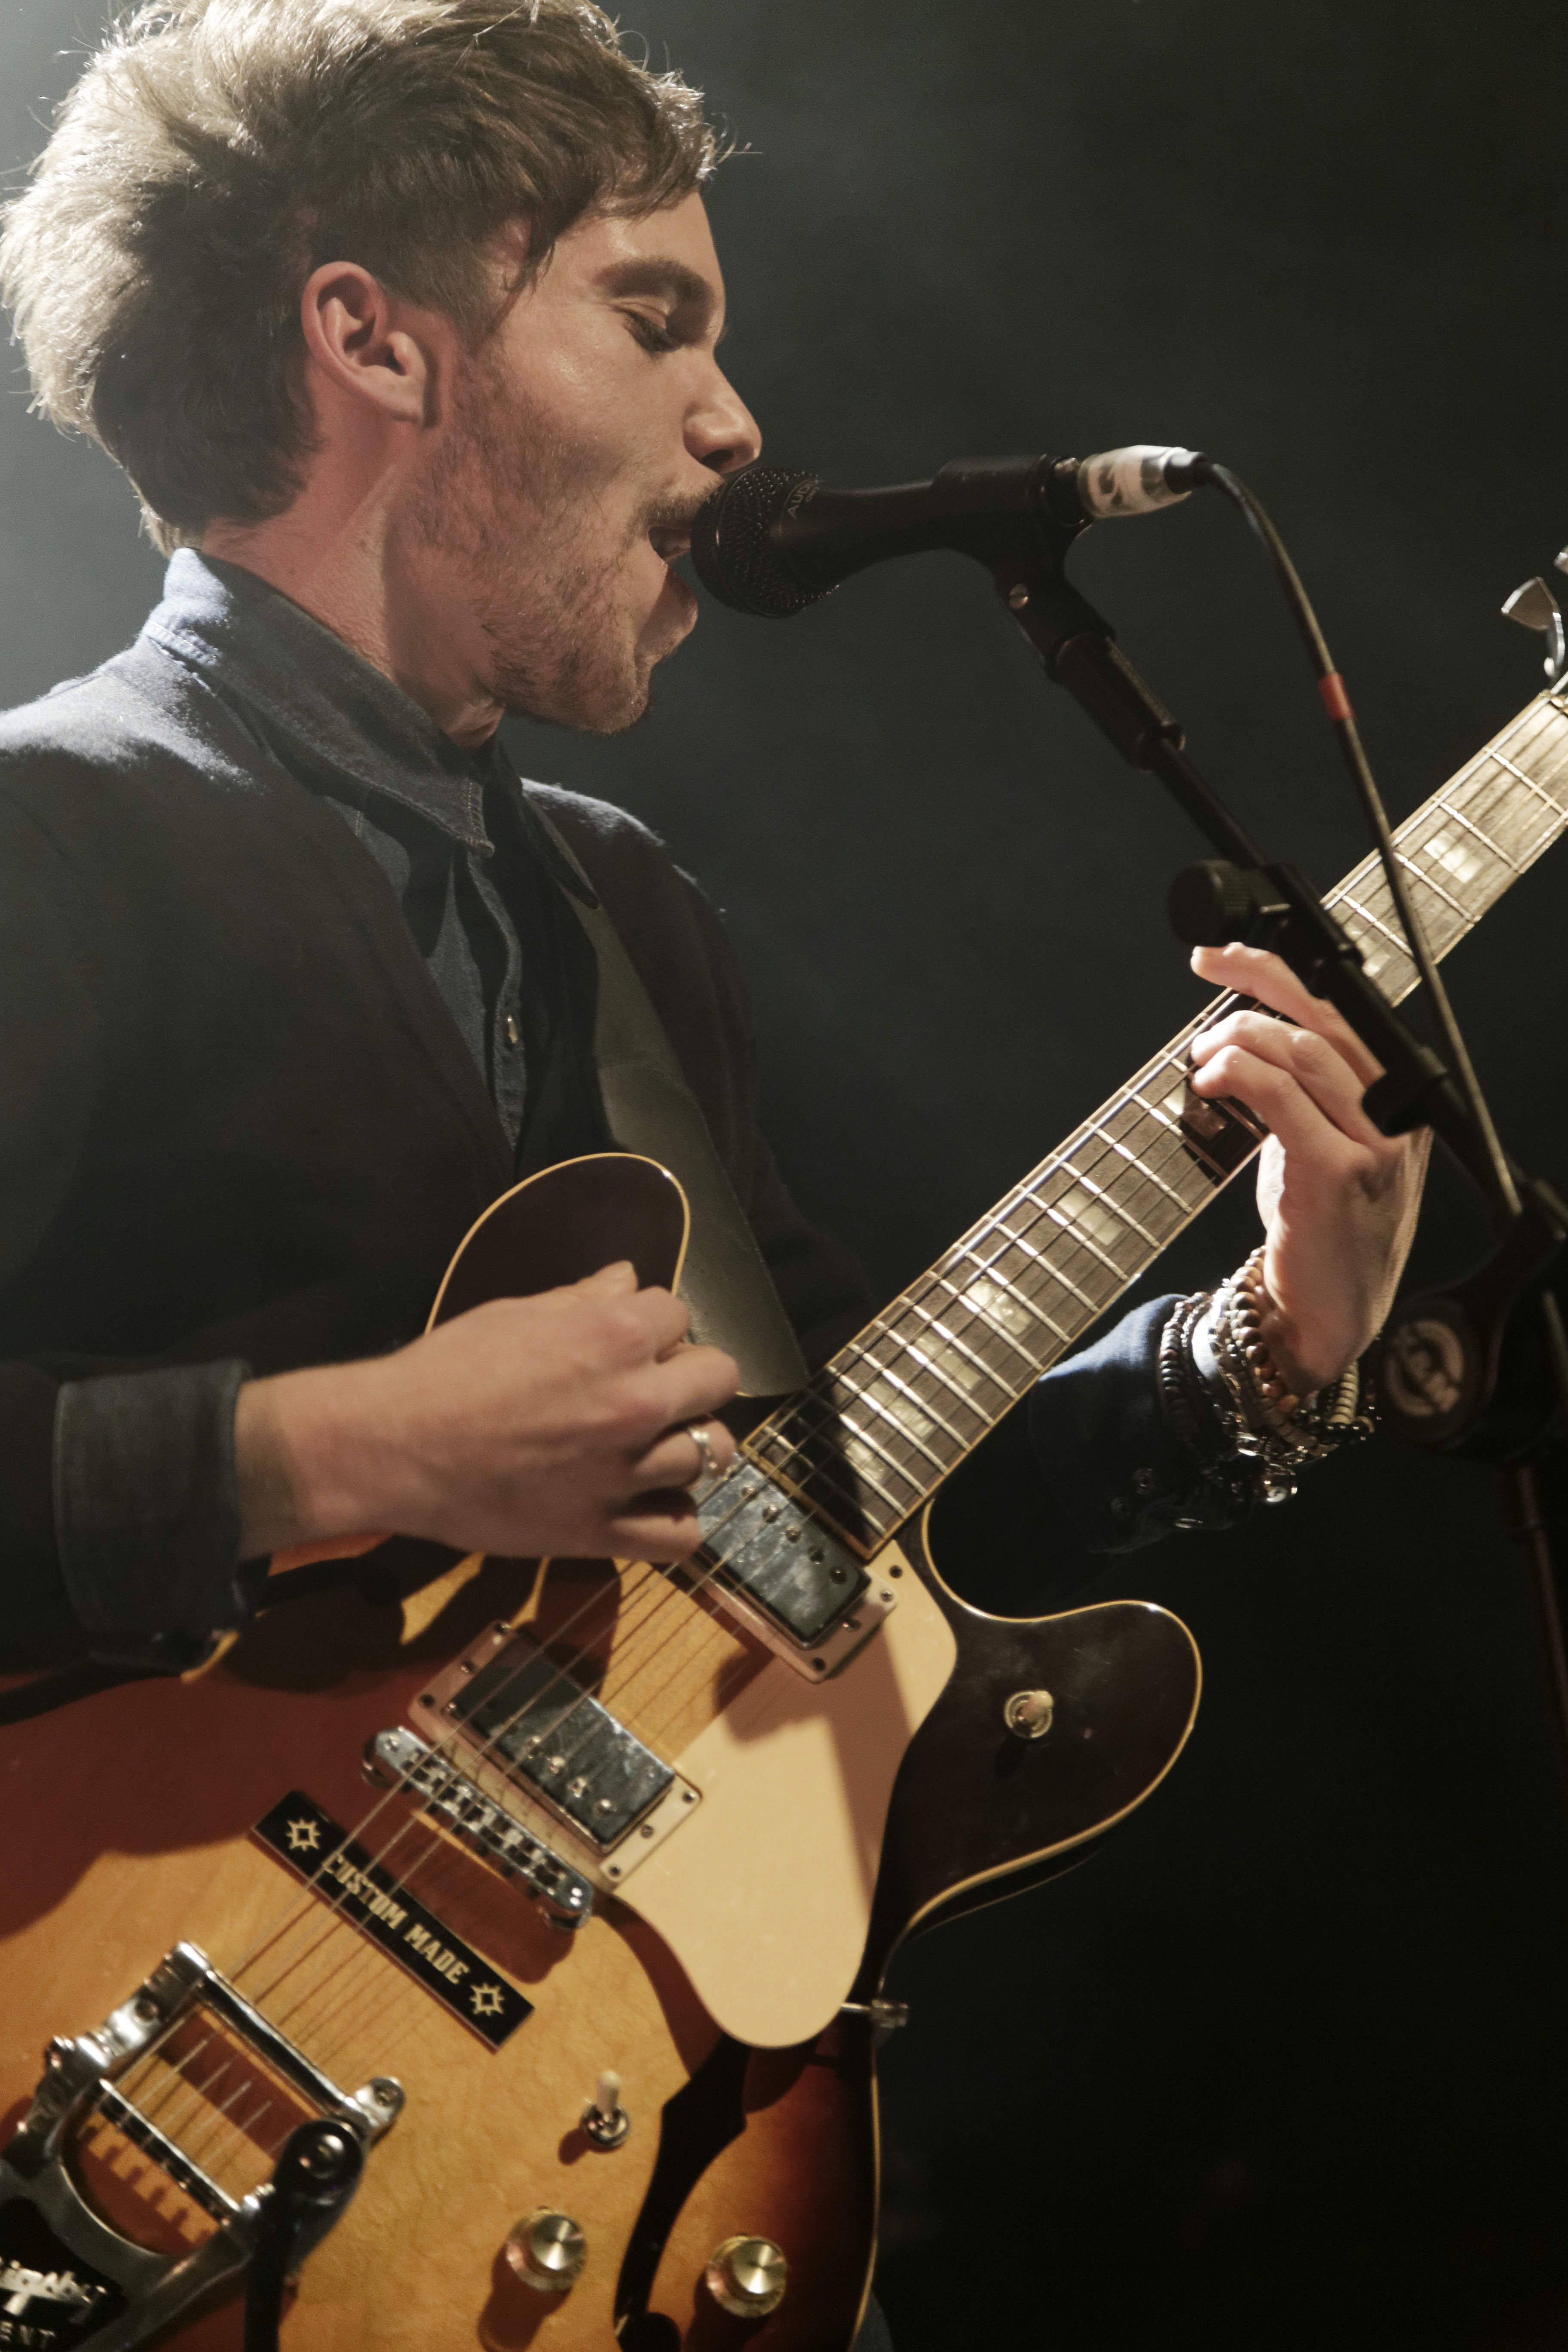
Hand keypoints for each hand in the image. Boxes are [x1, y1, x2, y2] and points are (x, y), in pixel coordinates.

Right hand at [236, 1261, 739, 1562]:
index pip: (679, 1315)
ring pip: (712, 1453)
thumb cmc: (445, 1371)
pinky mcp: (601, 1531)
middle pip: (719, 1378)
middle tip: (656, 1386)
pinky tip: (651, 1502)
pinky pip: (680, 1534)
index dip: (654, 1325)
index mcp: (613, 1336)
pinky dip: (675, 1520)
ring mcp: (623, 1472)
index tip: (629, 1340)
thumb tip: (628, 1277)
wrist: (391, 1446)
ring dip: (689, 1443)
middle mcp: (633, 1402)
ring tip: (655, 1444)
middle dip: (691, 1375)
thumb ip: (583, 1297)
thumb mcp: (515, 1314)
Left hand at [1187, 943, 1431, 1393]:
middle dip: (1256, 983)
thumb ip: (1301, 1087)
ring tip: (1201, 1055)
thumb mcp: (1317, 1139)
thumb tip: (1245, 1029)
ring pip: (1302, 1052)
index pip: (1343, 1010)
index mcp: (1397, 1097)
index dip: (1281, 971)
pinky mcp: (1339, 1172)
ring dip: (1238, 1039)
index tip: (1225, 954)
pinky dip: (1240, 1075)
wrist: (1327, 1310)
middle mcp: (1397, 1114)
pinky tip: (1211, 1080)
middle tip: (1203, 971)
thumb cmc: (1318, 1224)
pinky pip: (1283, 1097)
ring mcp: (1374, 1143)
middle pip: (1326, 1018)